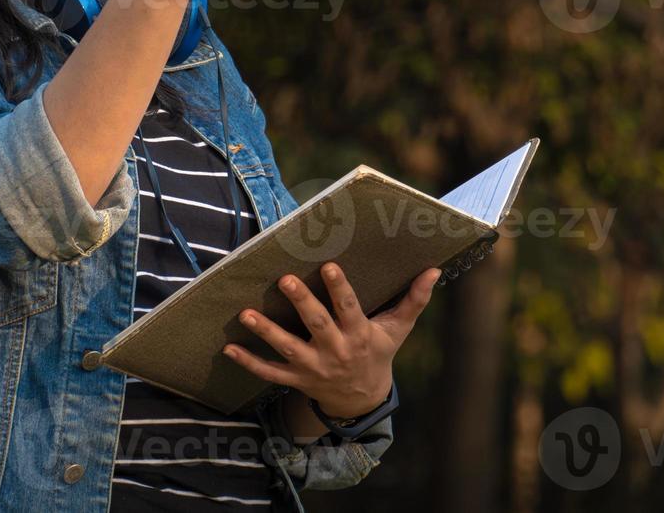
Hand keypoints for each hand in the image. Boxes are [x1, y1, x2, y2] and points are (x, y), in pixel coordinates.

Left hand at [223, 263, 440, 417]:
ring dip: (265, 331)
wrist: (362, 398)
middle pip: (315, 325)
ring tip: (246, 313)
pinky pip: (269, 373)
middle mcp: (334, 351)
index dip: (339, 287)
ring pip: (286, 349)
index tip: (328, 264)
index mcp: (358, 334)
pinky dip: (249, 362)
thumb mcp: (398, 329)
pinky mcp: (296, 379)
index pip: (348, 308)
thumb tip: (435, 270)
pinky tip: (229, 348)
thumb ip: (414, 299)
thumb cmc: (379, 352)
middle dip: (300, 303)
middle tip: (284, 280)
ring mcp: (313, 367)